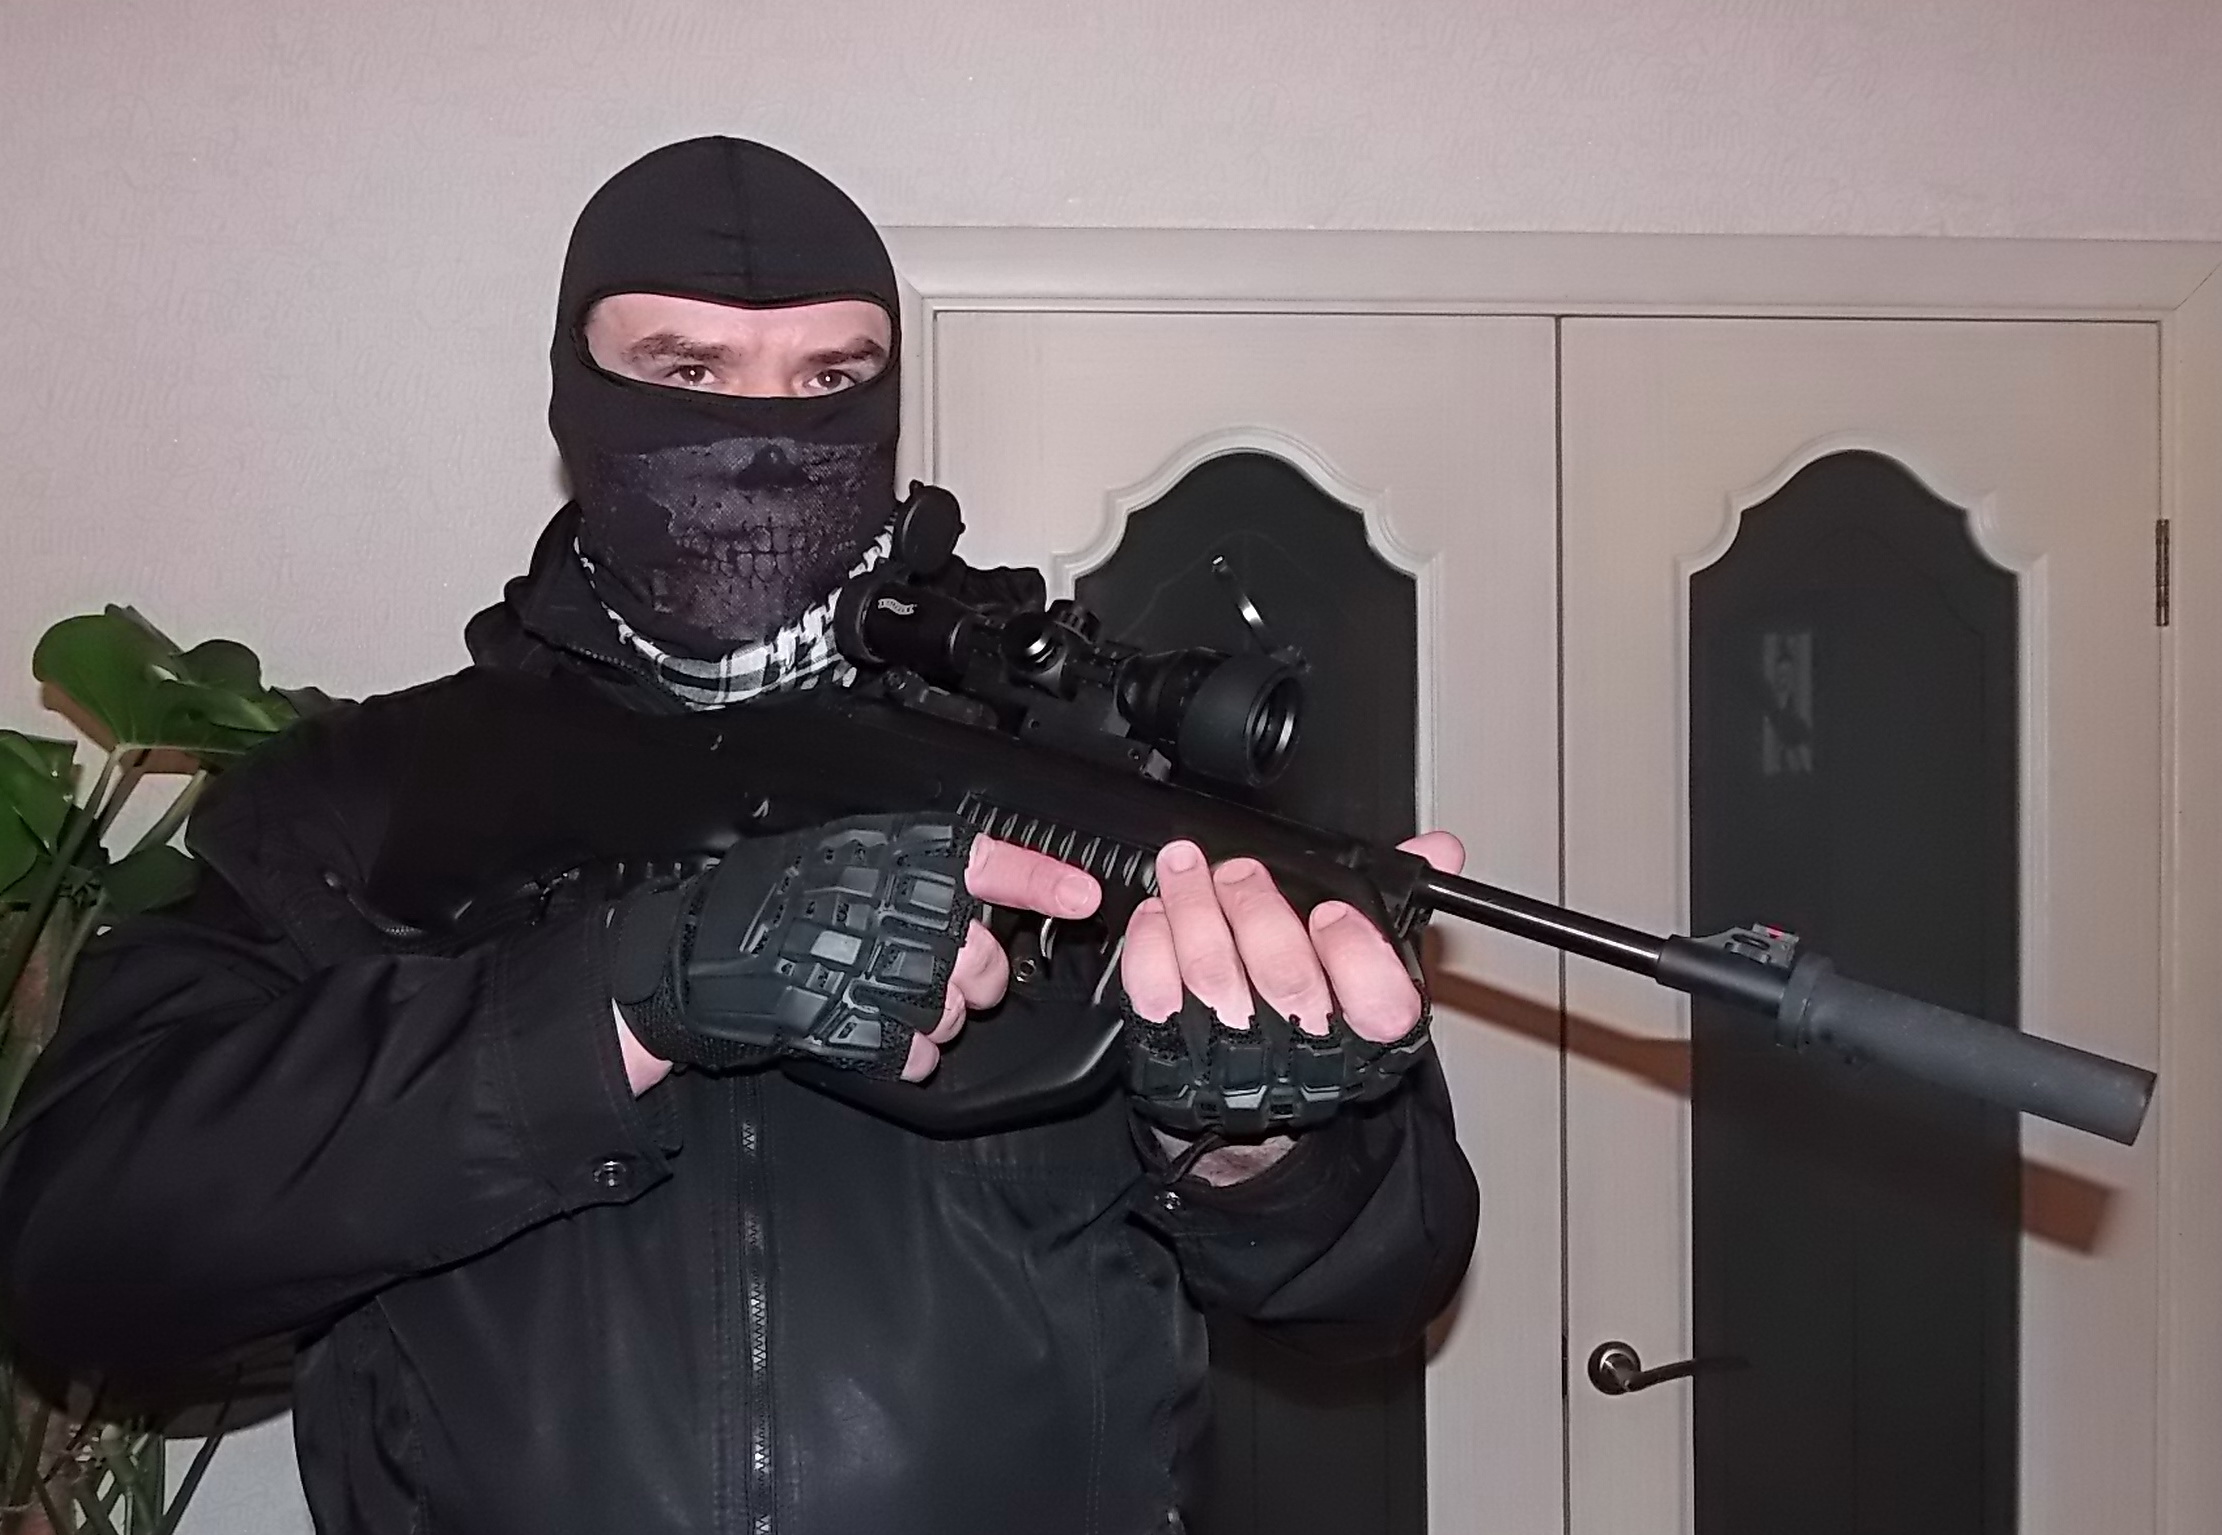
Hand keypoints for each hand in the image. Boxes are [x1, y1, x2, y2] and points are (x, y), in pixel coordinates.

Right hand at [616, 830, 1099, 1095]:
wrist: (693, 961)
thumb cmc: (757, 905)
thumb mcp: (838, 858)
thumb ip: (908, 877)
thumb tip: (968, 892)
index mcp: (906, 862)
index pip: (1001, 865)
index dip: (1050, 883)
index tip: (1088, 899)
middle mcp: (912, 918)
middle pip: (987, 966)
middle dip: (968, 978)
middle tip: (919, 971)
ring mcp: (895, 980)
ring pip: (954, 1016)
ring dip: (926, 1018)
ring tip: (870, 995)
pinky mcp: (872, 1035)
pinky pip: (917, 1057)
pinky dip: (896, 1053)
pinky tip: (858, 1028)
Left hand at [1120, 832, 1466, 1043]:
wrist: (1253, 1107)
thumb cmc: (1315, 1025)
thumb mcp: (1369, 966)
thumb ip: (1399, 903)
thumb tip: (1439, 849)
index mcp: (1368, 1032)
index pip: (1381, 1002)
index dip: (1355, 953)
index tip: (1334, 912)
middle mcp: (1305, 1054)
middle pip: (1286, 980)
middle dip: (1258, 910)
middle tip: (1237, 871)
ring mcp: (1234, 1061)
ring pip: (1213, 979)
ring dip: (1195, 912)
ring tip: (1184, 867)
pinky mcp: (1170, 1056)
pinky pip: (1154, 994)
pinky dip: (1151, 946)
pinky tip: (1155, 914)